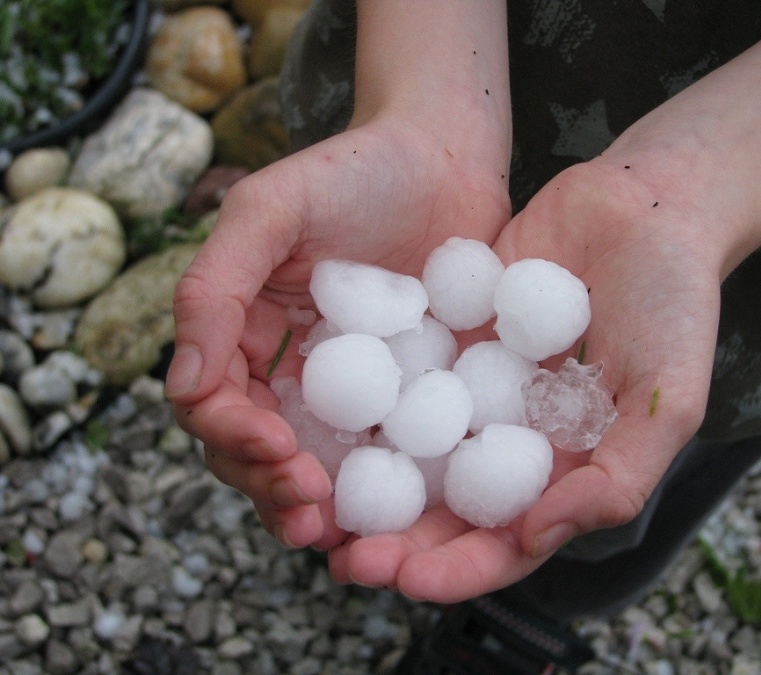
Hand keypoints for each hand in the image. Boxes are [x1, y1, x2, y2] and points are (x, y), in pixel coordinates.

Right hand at [166, 117, 510, 549]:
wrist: (448, 157)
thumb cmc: (356, 170)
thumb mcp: (270, 211)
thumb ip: (215, 289)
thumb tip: (181, 388)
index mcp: (245, 329)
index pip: (215, 400)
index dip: (231, 432)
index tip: (273, 445)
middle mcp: (292, 367)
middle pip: (258, 447)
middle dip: (270, 484)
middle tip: (307, 507)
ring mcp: (352, 387)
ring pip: (315, 462)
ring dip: (314, 504)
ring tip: (335, 532)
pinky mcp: (408, 393)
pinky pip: (385, 448)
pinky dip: (380, 486)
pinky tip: (394, 512)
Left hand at [327, 157, 723, 600]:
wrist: (644, 207)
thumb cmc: (674, 304)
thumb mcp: (668, 401)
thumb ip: (617, 478)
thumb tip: (535, 535)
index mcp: (568, 468)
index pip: (509, 540)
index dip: (459, 569)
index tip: (406, 579)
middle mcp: (517, 437)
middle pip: (450, 507)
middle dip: (399, 540)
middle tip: (343, 556)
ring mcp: (480, 387)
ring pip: (417, 449)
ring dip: (372, 483)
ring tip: (316, 502)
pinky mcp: (453, 335)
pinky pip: (406, 375)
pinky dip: (371, 401)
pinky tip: (324, 417)